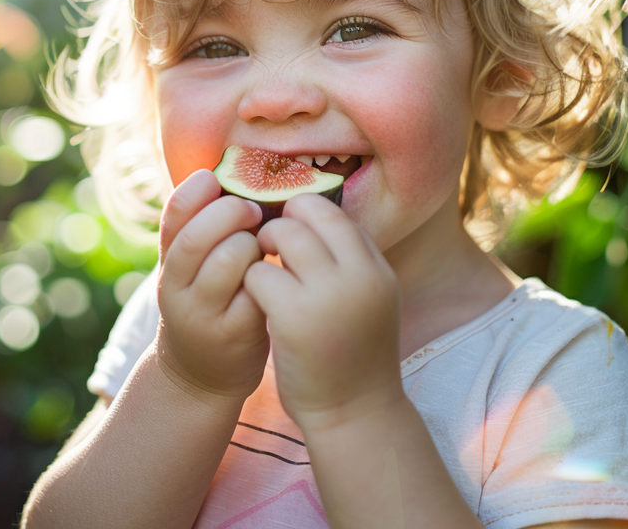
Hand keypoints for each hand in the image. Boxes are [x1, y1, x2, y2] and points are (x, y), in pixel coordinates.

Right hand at [154, 169, 269, 405]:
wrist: (200, 375)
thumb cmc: (206, 303)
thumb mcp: (190, 269)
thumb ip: (201, 228)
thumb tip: (232, 170)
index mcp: (167, 263)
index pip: (173, 216)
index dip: (196, 191)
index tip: (216, 180)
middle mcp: (175, 289)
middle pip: (197, 237)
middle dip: (230, 214)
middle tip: (253, 211)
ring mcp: (203, 314)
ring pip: (229, 261)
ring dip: (252, 244)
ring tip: (262, 247)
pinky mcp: (234, 335)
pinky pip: (256, 291)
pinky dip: (269, 275)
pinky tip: (275, 274)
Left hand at [244, 194, 404, 433]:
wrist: (355, 413)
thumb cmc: (354, 354)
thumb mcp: (370, 300)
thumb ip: (350, 261)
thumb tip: (313, 218)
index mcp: (377, 269)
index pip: (336, 213)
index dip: (306, 214)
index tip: (291, 229)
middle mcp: (358, 275)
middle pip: (307, 214)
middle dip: (281, 223)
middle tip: (269, 245)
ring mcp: (327, 294)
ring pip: (280, 234)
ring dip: (261, 247)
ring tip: (262, 270)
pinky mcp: (292, 316)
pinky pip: (258, 273)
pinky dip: (251, 281)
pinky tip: (256, 300)